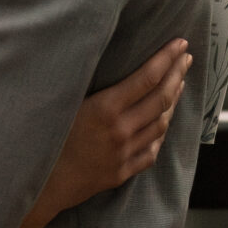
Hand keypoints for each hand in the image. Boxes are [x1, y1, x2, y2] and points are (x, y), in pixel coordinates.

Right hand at [15, 39, 191, 227]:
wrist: (40, 184)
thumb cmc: (45, 137)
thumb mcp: (65, 103)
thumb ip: (92, 86)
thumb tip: (107, 57)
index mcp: (105, 109)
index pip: (147, 78)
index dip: (167, 58)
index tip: (180, 43)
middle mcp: (120, 130)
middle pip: (161, 98)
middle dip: (177, 73)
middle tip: (186, 57)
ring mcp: (124, 153)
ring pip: (161, 123)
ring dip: (173, 101)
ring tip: (178, 84)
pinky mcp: (123, 171)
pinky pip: (152, 150)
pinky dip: (160, 133)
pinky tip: (163, 121)